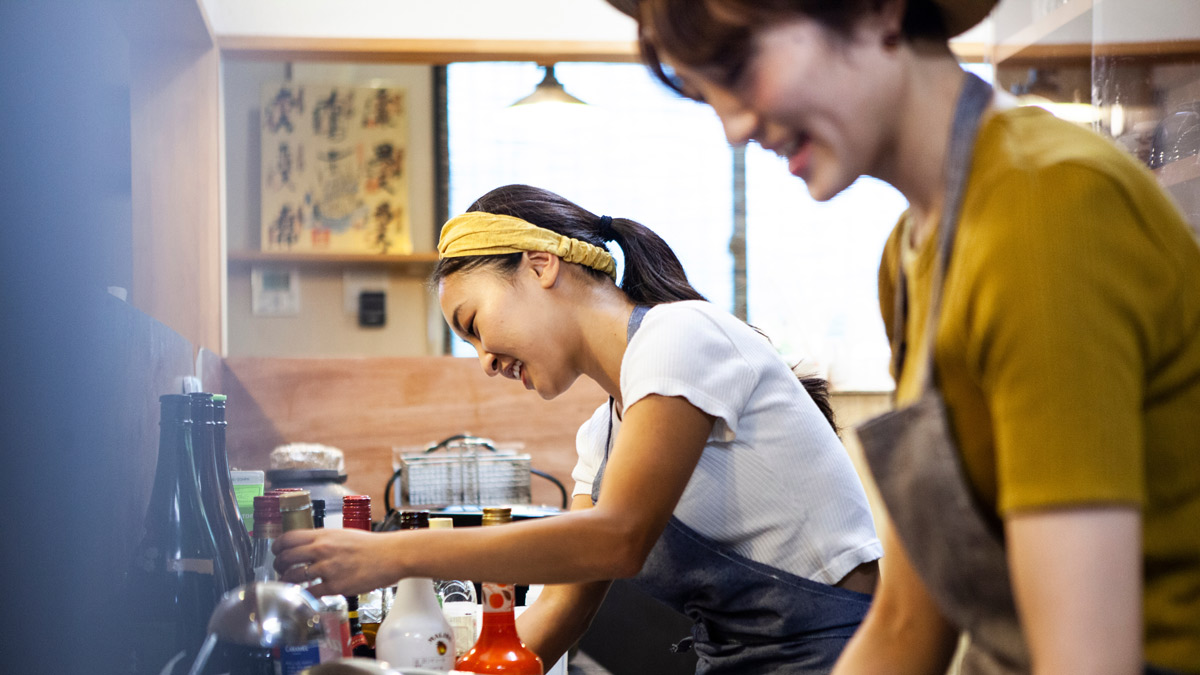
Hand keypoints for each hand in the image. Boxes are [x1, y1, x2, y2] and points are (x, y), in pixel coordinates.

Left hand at [272, 528, 400, 596]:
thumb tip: (309, 546)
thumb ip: (324, 540)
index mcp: (323, 535)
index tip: (276, 552)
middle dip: (279, 565)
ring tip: (289, 583)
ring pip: (294, 576)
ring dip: (287, 581)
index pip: (288, 538)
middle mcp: (321, 550)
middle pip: (286, 558)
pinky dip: (304, 594)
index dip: (277, 546)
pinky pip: (310, 592)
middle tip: (280, 569)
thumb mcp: (343, 534)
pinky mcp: (334, 585)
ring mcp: (327, 569)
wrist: (390, 555)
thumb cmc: (371, 545)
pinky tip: (305, 594)